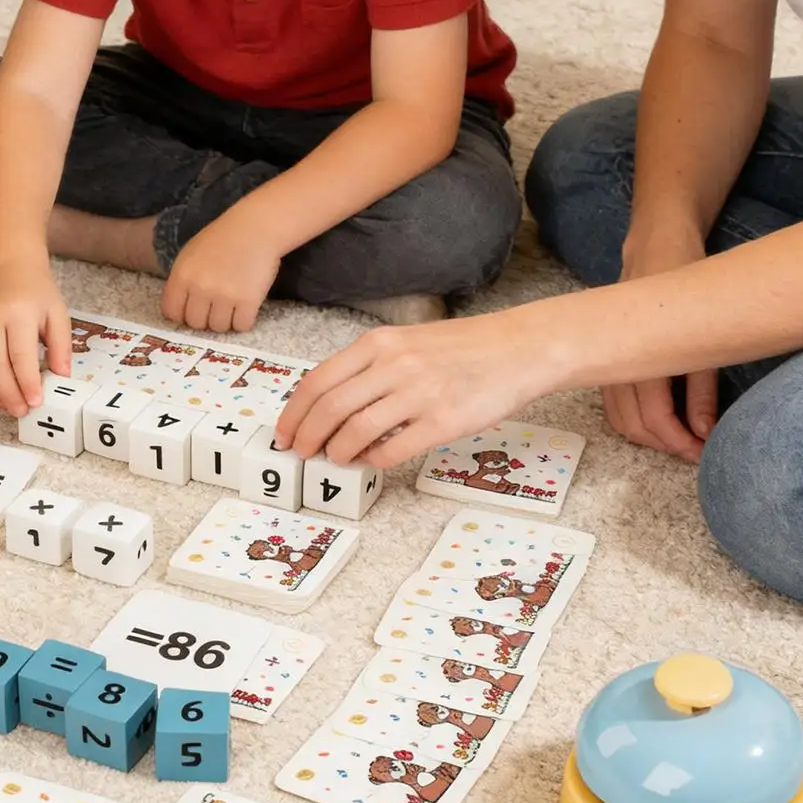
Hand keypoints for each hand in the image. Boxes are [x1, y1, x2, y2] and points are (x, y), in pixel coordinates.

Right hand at [0, 259, 72, 416]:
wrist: (6, 270)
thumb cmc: (35, 293)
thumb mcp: (57, 313)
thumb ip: (62, 346)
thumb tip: (61, 376)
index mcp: (18, 312)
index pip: (20, 354)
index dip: (27, 382)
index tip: (35, 402)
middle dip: (8, 394)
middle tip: (21, 411)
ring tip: (7, 407)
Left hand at [162, 211, 281, 332]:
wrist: (256, 227)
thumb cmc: (223, 238)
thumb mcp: (191, 254)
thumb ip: (182, 280)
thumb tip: (180, 308)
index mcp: (182, 275)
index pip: (172, 312)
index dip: (182, 315)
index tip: (194, 310)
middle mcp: (200, 288)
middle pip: (195, 324)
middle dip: (205, 318)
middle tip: (216, 307)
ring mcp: (224, 296)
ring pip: (218, 328)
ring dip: (225, 320)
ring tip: (233, 304)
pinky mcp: (248, 301)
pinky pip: (241, 326)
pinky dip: (244, 320)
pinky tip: (246, 306)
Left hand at [274, 310, 549, 467]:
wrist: (517, 349)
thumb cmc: (460, 348)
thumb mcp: (406, 341)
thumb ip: (369, 366)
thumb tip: (328, 402)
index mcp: (379, 344)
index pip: (317, 381)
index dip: (294, 412)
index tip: (285, 432)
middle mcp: (394, 366)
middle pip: (329, 408)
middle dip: (307, 437)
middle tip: (301, 453)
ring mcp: (419, 393)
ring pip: (356, 431)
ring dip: (338, 451)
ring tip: (336, 458)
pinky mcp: (444, 421)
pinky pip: (394, 449)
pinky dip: (375, 460)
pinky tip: (372, 461)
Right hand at [604, 231, 715, 463]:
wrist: (657, 245)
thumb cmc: (683, 281)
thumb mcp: (702, 333)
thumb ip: (701, 386)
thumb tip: (703, 431)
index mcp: (637, 354)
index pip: (652, 417)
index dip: (678, 442)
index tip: (704, 453)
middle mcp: (613, 359)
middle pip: (631, 424)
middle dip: (663, 444)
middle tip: (697, 451)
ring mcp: (605, 357)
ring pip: (618, 417)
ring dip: (648, 435)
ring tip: (682, 439)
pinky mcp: (607, 355)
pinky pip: (615, 402)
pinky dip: (635, 419)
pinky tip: (662, 418)